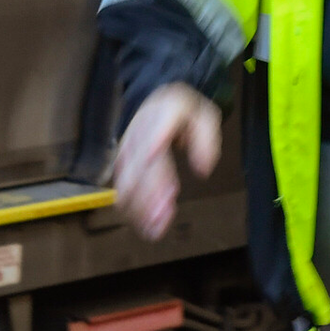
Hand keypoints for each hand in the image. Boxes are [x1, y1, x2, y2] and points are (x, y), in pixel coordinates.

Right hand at [111, 83, 220, 239]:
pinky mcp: (123, 164)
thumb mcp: (205, 116)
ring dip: (140, 206)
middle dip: (150, 191)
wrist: (157, 102)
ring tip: (155, 228)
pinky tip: (146, 225)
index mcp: (164, 113)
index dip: (153, 144)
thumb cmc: (183, 112)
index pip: (158, 128)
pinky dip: (134, 209)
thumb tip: (203, 169)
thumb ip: (207, 140)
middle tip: (162, 215)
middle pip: (142, 163)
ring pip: (128, 180)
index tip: (150, 160)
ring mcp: (128, 148)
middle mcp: (140, 131)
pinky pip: (124, 188)